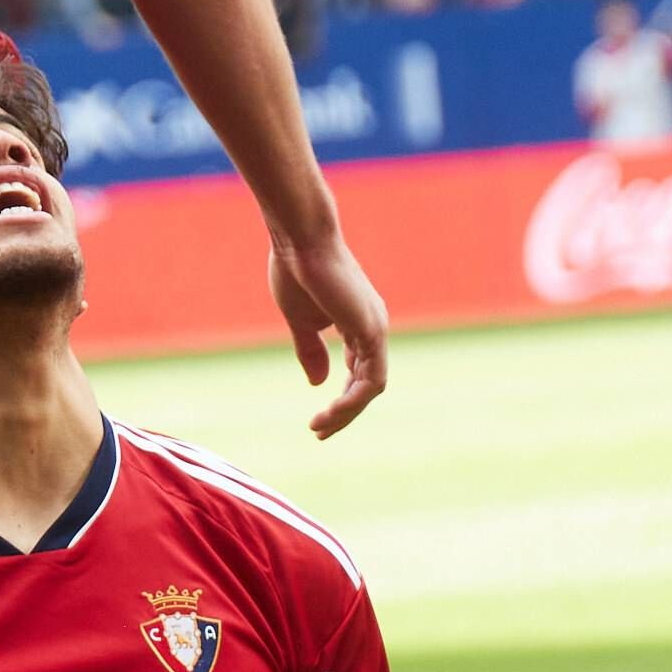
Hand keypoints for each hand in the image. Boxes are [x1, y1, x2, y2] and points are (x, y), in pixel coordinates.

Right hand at [269, 224, 388, 438]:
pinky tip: (331, 410)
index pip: (358, 372)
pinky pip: (371, 378)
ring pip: (372, 386)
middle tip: (319, 431)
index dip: (340, 398)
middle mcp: (373, 328)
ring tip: (320, 426)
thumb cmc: (296, 272)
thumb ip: (310, 351)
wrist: (300, 240)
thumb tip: (318, 382)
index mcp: (358, 324)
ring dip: (347, 411)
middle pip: (367, 384)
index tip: (316, 419)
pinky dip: (353, 399)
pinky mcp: (371, 330)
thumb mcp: (301, 321)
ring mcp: (375, 329)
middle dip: (344, 412)